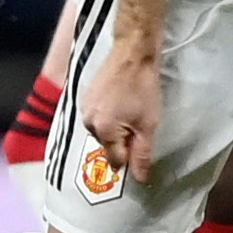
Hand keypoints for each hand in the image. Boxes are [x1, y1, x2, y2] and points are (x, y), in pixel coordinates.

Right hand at [81, 47, 161, 184]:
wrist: (132, 53)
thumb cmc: (143, 88)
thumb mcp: (148, 124)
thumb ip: (142, 154)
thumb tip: (140, 179)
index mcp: (103, 130)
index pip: (115, 161)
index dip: (131, 156)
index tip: (141, 143)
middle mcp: (88, 122)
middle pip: (107, 146)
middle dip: (122, 140)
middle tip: (139, 123)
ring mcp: (84, 108)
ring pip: (102, 131)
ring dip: (115, 127)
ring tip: (130, 110)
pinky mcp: (85, 97)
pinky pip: (97, 116)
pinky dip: (109, 114)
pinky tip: (121, 101)